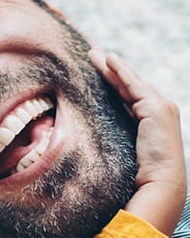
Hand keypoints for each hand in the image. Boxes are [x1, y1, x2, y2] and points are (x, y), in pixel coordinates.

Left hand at [90, 49, 185, 234]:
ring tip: (94, 53)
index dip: (111, 84)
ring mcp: (160, 108)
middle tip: (92, 54)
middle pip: (128, 86)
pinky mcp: (156, 108)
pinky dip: (121, 72)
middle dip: (110, 70)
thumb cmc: (136, 177)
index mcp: (149, 123)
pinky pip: (133, 85)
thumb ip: (107, 144)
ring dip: (112, 66)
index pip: (127, 97)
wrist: (158, 184)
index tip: (94, 71)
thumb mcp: (117, 155)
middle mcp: (158, 111)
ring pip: (130, 82)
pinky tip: (109, 60)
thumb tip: (77, 146)